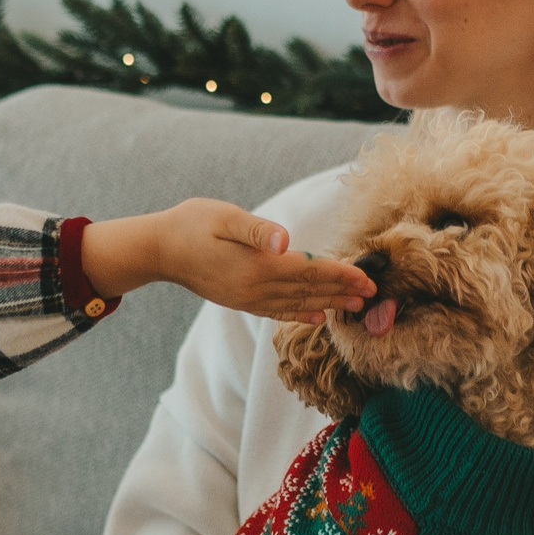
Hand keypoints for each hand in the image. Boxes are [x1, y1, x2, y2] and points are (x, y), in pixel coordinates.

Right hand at [81, 200, 374, 322]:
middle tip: (374, 296)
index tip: (367, 278)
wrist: (159, 250)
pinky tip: (317, 317)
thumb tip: (285, 240)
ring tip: (355, 307)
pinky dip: (301, 314)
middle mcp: (256, 289)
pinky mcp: (242, 301)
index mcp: (257, 267)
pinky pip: (278, 312)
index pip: (310, 271)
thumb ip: (257, 230)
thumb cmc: (192, 224)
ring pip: (298, 303)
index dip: (340, 274)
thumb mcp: (224, 217)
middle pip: (309, 290)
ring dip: (328, 304)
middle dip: (342, 292)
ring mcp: (249, 299)